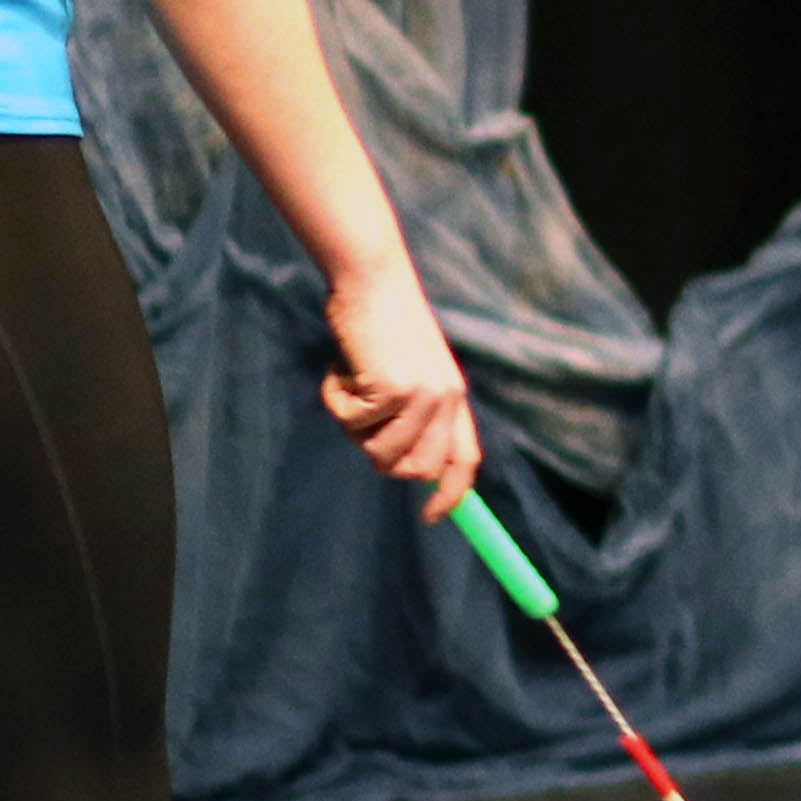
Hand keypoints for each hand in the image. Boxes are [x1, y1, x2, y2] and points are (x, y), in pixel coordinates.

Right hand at [320, 265, 482, 520]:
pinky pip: (351, 422)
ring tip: (353, 384)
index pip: (464, 459)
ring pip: (378, 452)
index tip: (433, 518)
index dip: (451, 494)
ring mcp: (423, 396)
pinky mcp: (393, 389)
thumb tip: (401, 466)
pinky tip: (342, 368)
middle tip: (359, 420)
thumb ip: (412, 414)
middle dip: (378, 457)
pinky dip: (335, 399)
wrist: (373, 282)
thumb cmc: (382, 327)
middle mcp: (447, 399)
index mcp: (455, 397)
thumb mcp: (408, 372)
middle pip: (414, 470)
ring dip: (353, 425)